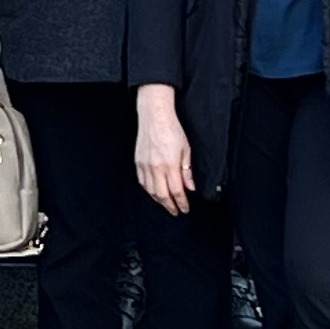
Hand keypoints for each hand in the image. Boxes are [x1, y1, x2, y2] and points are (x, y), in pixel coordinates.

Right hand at [133, 88, 191, 215]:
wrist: (154, 116)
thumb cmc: (171, 129)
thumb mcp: (186, 150)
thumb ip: (187, 171)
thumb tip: (191, 187)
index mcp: (170, 165)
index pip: (177, 191)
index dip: (182, 203)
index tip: (185, 209)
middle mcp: (156, 167)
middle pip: (162, 195)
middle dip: (170, 206)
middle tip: (176, 211)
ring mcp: (145, 165)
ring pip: (150, 190)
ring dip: (158, 200)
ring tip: (166, 204)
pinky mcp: (138, 162)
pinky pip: (142, 182)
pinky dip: (148, 190)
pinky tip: (154, 192)